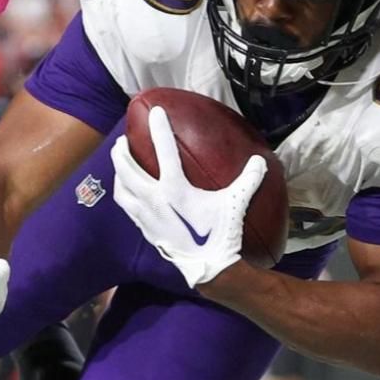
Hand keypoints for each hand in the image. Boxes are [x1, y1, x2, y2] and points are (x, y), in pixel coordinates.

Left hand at [109, 106, 267, 288]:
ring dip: (118, 171)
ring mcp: (146, 214)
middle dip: (121, 150)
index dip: (159, 128)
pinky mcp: (144, 228)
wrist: (208, 267)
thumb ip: (249, 179)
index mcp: (175, 188)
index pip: (164, 150)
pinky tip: (127, 190)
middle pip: (127, 168)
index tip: (155, 111)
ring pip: (122, 187)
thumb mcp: (236, 203)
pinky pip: (126, 205)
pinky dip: (122, 192)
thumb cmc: (221, 233)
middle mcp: (154, 198)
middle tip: (122, 139)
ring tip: (120, 162)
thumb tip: (261, 160)